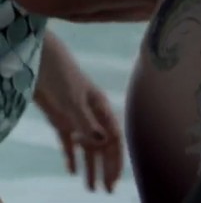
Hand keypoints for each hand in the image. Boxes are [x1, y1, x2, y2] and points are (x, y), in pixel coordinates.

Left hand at [34, 34, 122, 192]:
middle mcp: (92, 115)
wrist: (37, 58)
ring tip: (90, 187)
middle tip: (107, 190)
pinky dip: (71, 156)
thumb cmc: (60, 72)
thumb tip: (102, 143)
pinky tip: (71, 170)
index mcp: (101, 108)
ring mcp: (76, 117)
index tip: (114, 180)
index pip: (113, 139)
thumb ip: (86, 122)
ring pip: (87, 147)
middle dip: (106, 168)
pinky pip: (68, 142)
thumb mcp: (74, 98)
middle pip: (102, 146)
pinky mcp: (60, 118)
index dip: (116, 160)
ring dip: (90, 167)